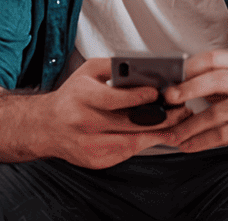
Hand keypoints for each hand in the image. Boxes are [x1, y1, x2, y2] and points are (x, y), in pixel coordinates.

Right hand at [39, 58, 189, 167]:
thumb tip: (145, 68)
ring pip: (132, 141)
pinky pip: (126, 152)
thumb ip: (114, 66)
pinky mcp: (95, 160)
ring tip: (178, 125)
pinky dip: (144, 143)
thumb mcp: (87, 72)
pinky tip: (159, 136)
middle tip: (181, 110)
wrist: (46, 127)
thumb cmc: (72, 96)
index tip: (159, 93)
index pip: (114, 99)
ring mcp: (88, 145)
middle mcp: (83, 122)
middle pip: (129, 123)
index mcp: (81, 97)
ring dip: (159, 134)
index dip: (139, 97)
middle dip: (160, 117)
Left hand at [163, 50, 227, 152]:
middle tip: (169, 99)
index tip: (170, 78)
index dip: (189, 68)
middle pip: (215, 81)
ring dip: (190, 126)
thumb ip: (208, 79)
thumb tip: (171, 87)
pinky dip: (202, 141)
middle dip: (188, 89)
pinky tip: (189, 145)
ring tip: (173, 135)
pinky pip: (223, 134)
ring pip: (216, 113)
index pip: (212, 59)